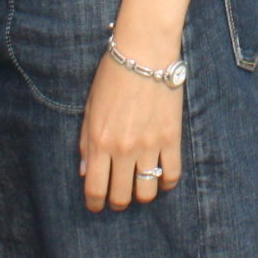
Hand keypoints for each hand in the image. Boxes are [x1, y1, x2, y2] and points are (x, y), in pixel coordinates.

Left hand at [80, 53, 183, 211]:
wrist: (144, 52)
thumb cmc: (112, 75)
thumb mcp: (90, 107)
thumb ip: (85, 142)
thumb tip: (85, 172)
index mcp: (98, 141)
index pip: (95, 189)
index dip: (95, 204)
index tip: (97, 205)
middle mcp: (122, 149)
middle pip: (120, 196)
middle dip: (117, 202)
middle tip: (118, 198)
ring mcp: (148, 145)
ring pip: (146, 192)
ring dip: (141, 195)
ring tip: (139, 188)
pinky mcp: (171, 138)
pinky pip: (172, 175)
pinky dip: (166, 184)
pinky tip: (161, 178)